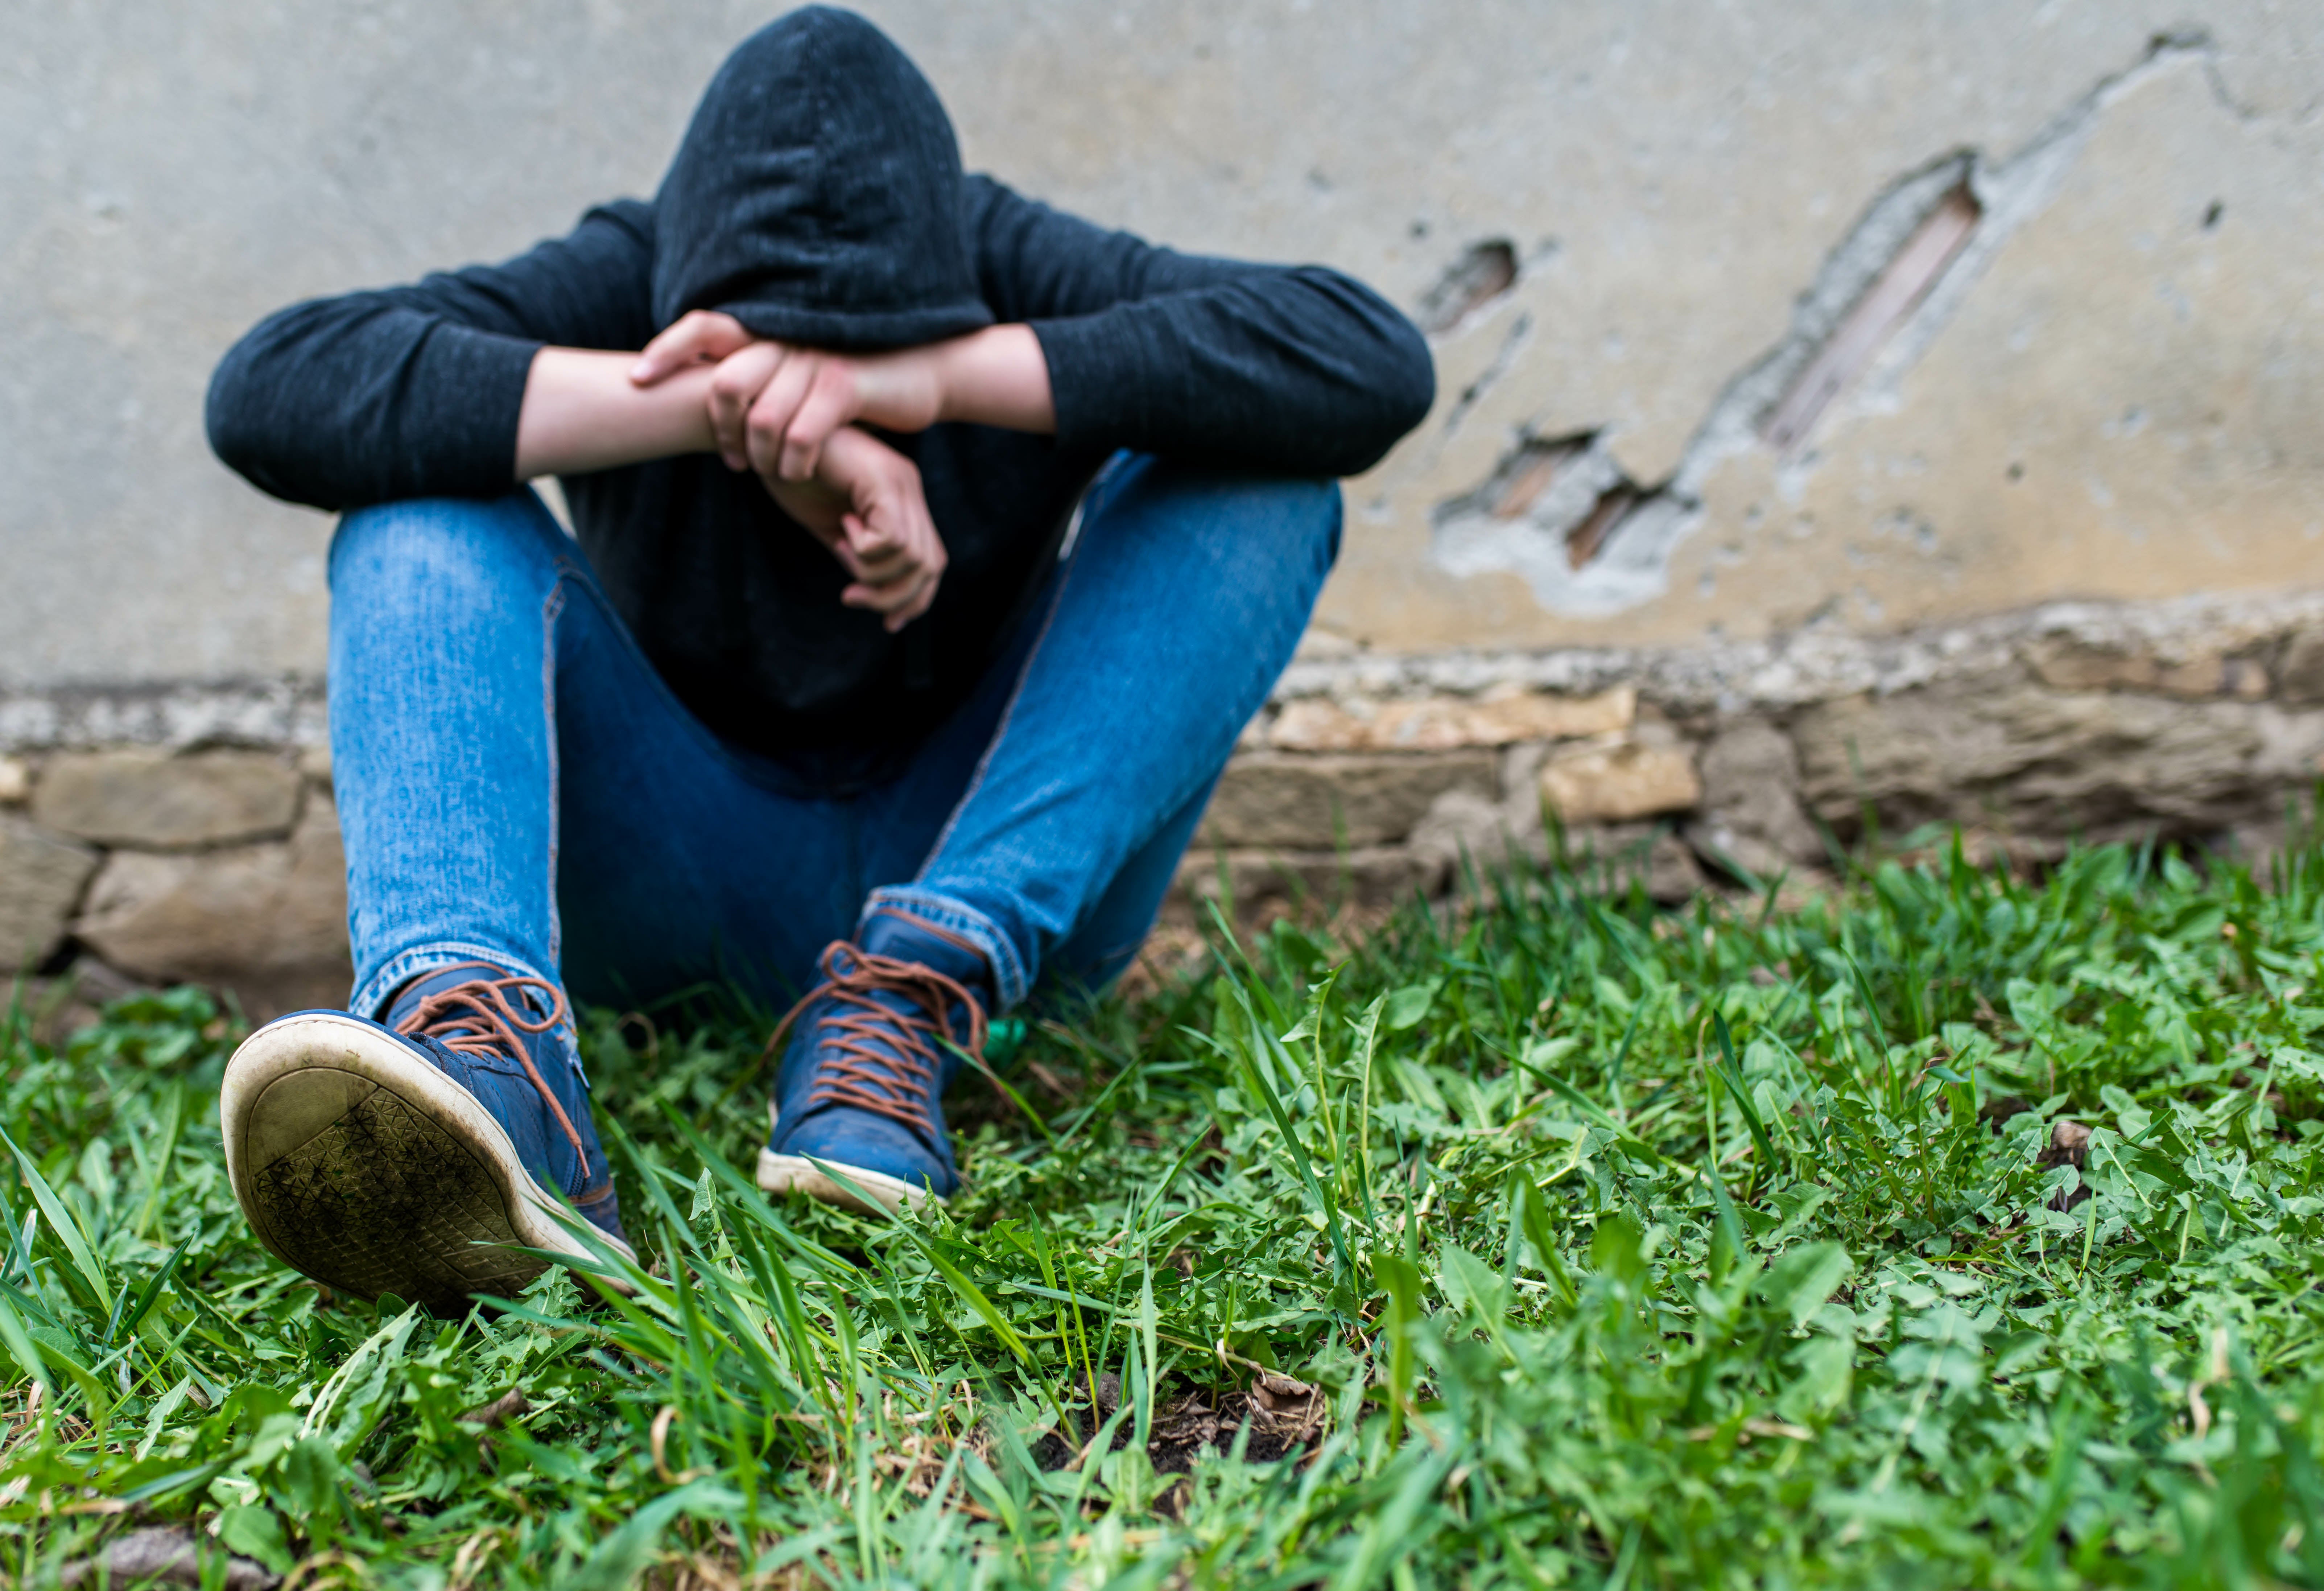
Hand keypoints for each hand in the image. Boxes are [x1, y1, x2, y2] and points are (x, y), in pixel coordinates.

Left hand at [632, 310, 942, 485]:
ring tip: (769, 472)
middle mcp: (786, 339)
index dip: (666, 350)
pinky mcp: (844, 387)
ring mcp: (815, 361)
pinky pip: (800, 436)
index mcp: (771, 330)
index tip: (637, 379)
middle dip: (721, 431)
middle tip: (735, 461)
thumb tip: (714, 392)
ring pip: (761, 417)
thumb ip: (763, 372)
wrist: (926, 371)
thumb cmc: (860, 380)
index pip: (704, 327)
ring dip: (760, 457)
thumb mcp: (803, 370)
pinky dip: (792, 464)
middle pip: (725, 384)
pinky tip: (798, 474)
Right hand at [761, 426, 946, 632]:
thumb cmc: (793, 477)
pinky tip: (842, 526)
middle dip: (893, 596)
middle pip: (929, 565)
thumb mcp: (831, 527)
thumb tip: (877, 593)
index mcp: (901, 500)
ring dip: (872, 570)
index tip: (886, 622)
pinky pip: (892, 538)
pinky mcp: (883, 479)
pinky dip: (865, 548)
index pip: (931, 562)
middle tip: (852, 593)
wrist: (766, 440)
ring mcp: (900, 481)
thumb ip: (858, 556)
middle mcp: (908, 488)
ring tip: (841, 545)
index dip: (915, 600)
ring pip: (912, 556)